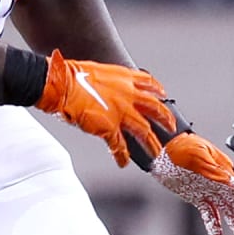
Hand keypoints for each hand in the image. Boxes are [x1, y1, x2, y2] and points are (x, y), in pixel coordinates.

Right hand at [35, 49, 175, 166]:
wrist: (62, 85)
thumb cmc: (73, 76)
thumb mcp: (98, 71)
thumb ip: (109, 81)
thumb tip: (109, 88)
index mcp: (124, 79)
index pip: (149, 83)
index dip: (158, 91)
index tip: (163, 96)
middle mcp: (127, 95)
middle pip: (154, 109)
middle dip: (165, 119)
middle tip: (171, 127)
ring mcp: (120, 113)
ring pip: (144, 131)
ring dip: (151, 144)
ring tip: (156, 153)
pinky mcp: (109, 128)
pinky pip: (119, 146)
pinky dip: (122, 156)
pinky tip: (123, 162)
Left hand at [151, 133, 233, 234]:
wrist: (158, 148)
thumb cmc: (179, 147)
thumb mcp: (199, 157)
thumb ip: (219, 174)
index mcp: (223, 169)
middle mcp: (219, 180)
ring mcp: (208, 188)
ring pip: (226, 209)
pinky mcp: (197, 195)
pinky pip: (209, 211)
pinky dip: (214, 223)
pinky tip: (217, 233)